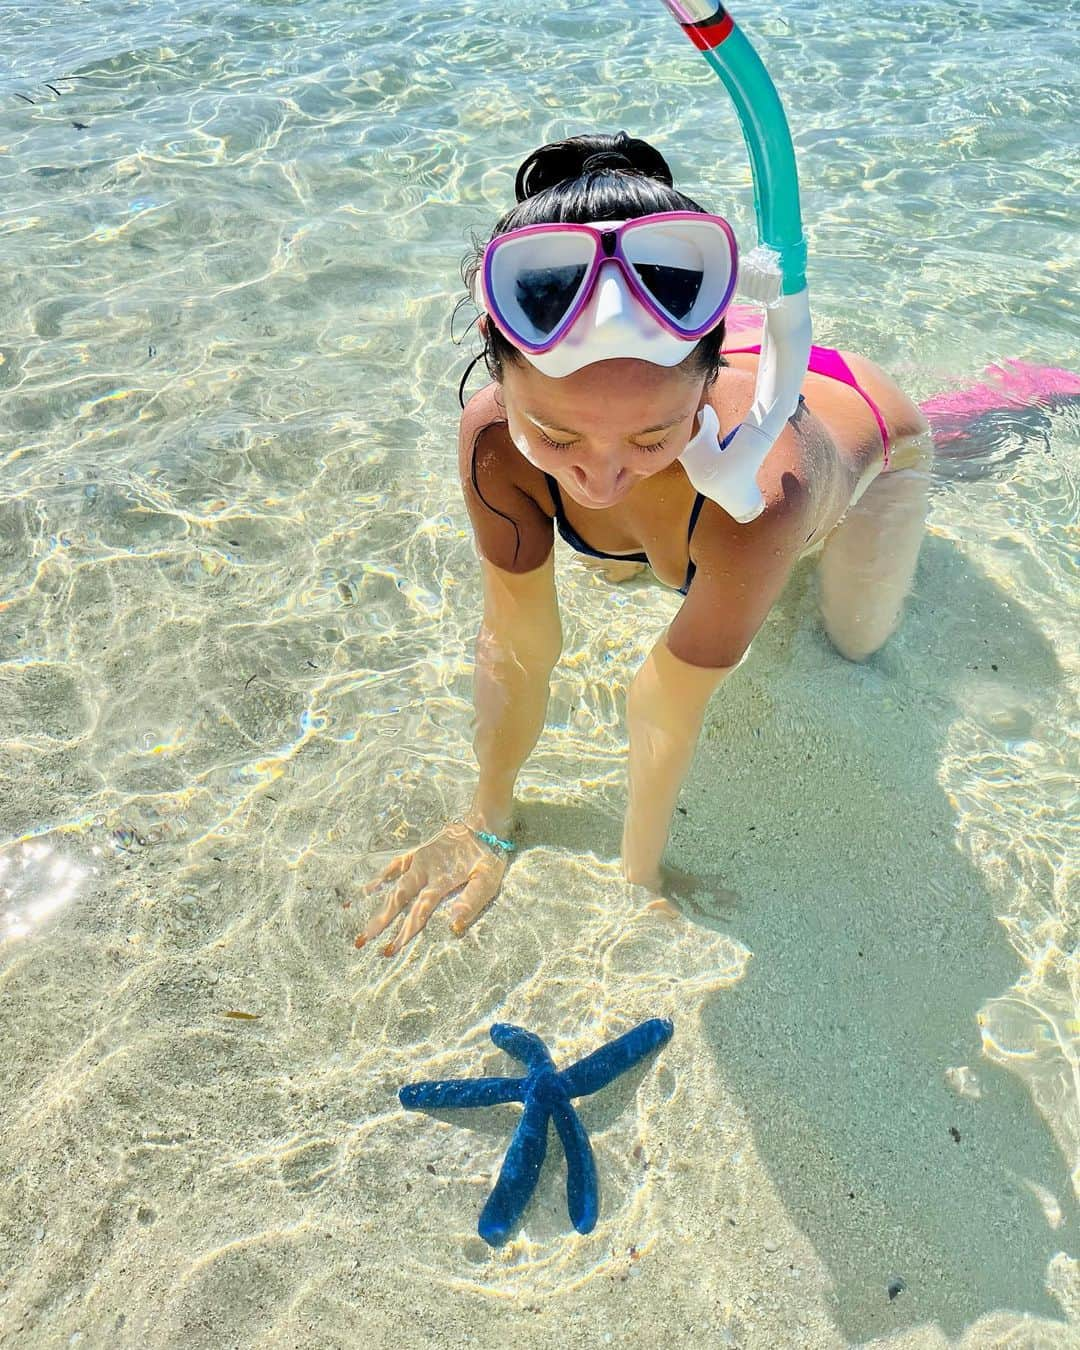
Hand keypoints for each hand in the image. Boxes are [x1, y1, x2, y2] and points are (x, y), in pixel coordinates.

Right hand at [356, 822, 507, 956]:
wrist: (484, 823)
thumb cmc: (489, 856)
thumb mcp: (487, 880)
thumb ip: (471, 901)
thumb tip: (453, 925)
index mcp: (440, 882)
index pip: (418, 913)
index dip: (404, 932)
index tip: (389, 949)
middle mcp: (425, 872)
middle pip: (398, 901)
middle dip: (380, 922)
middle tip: (362, 941)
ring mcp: (419, 861)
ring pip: (393, 885)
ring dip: (377, 903)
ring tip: (355, 917)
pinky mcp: (419, 852)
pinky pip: (395, 864)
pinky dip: (381, 875)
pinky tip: (368, 888)